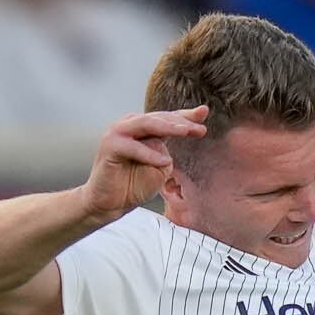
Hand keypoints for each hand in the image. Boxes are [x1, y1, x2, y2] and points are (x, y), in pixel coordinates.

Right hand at [81, 107, 205, 219]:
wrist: (111, 202)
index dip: (186, 115)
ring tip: (185, 131)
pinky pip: (132, 147)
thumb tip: (170, 138)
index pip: (167, 118)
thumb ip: (166, 150)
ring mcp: (118, 133)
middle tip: (199, 128)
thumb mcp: (160, 166)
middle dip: (181, 121)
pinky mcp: (109, 147)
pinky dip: (149, 153)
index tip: (204, 113)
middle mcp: (130, 126)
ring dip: (167, 126)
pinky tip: (165, 161)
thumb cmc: (134, 184)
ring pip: (145, 123)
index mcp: (143, 129)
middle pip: (159, 117)